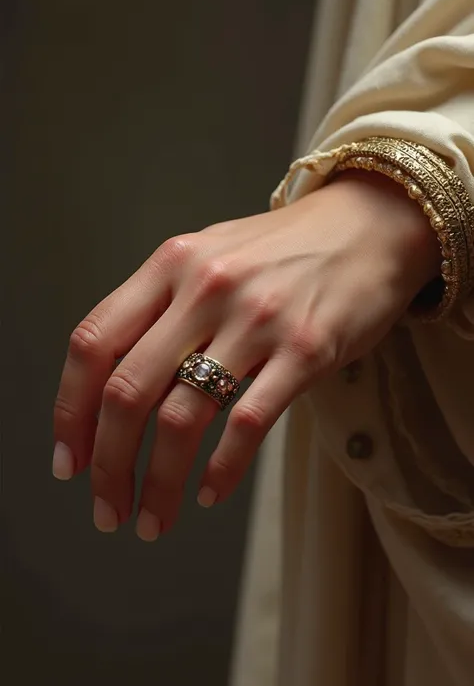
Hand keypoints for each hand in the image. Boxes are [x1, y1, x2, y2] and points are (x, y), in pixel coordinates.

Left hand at [53, 170, 440, 539]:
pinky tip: (208, 493)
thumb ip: (161, 308)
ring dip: (159, 483)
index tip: (68, 461)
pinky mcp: (307, 349)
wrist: (367, 226)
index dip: (69, 410)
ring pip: (183, 418)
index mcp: (170, 264)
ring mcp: (257, 319)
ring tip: (152, 518)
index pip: (93, 343)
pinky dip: (221, 471)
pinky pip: (248, 423)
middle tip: (106, 509)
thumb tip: (114, 385)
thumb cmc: (281, 249)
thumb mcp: (208, 257)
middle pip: (128, 391)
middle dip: (107, 465)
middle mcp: (205, 288)